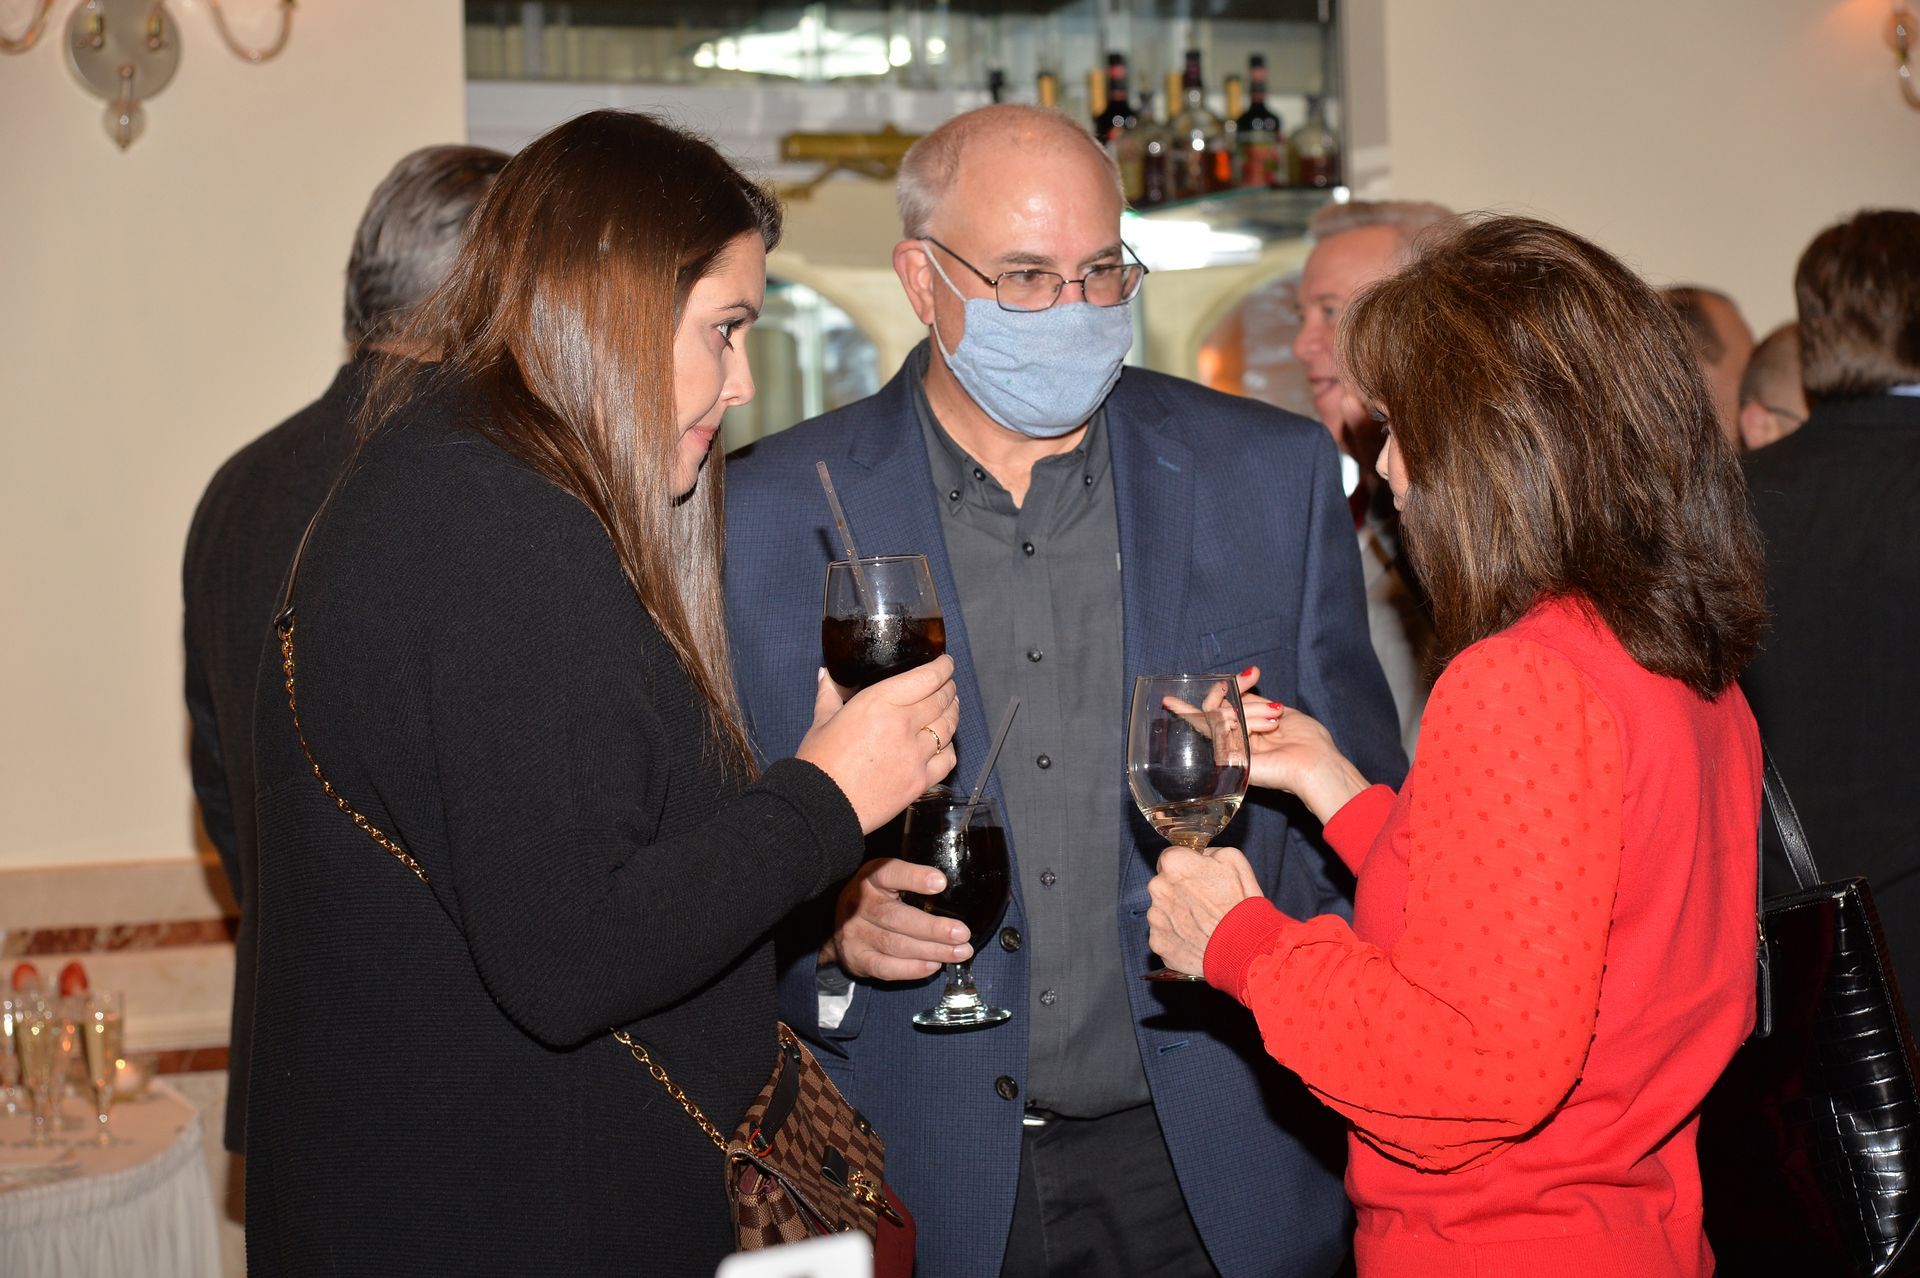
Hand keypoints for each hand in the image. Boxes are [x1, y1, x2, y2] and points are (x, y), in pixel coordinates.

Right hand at [796, 656, 958, 833]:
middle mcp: (904, 724)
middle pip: (942, 699)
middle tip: (948, 685)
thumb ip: (830, 694)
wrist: (821, 807)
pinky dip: (949, 748)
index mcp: (880, 702)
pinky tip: (944, 744)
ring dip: (952, 714)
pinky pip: (948, 759)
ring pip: (948, 727)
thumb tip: (827, 675)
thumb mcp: (821, 721)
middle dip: (949, 688)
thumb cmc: (818, 763)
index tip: (946, 663)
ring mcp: (915, 754)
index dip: (942, 668)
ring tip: (950, 708)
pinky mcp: (920, 781)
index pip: (926, 678)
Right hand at [821, 857, 972, 981]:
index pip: (890, 873)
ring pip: (895, 945)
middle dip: (933, 928)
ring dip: (932, 951)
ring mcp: (856, 934)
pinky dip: (913, 969)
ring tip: (959, 952)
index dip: (914, 877)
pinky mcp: (857, 959)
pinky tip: (934, 965)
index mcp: (871, 878)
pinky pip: (887, 968)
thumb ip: (911, 880)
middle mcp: (858, 905)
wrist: (837, 925)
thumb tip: (951, 889)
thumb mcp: (887, 880)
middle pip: (896, 917)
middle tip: (962, 933)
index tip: (941, 883)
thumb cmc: (875, 899)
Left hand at [1146, 846, 1262, 977]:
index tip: (1196, 878)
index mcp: (1174, 864)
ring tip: (1202, 924)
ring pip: (1162, 911)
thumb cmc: (1240, 904)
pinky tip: (1196, 938)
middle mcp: (1158, 888)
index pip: (1169, 858)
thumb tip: (1199, 856)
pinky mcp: (1157, 942)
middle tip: (1202, 903)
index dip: (1185, 867)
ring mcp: (1155, 918)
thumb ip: (1207, 852)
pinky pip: (1164, 935)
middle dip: (1178, 891)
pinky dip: (1176, 937)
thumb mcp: (1233, 860)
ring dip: (1176, 915)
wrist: (1244, 947)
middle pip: (1163, 885)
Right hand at [1235, 673, 1370, 823]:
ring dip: (1251, 710)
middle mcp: (1234, 740)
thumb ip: (1254, 703)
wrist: (1315, 764)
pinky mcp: (1226, 758)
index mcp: (1245, 731)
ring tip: (1274, 719)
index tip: (1253, 673)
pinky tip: (1269, 726)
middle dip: (1235, 688)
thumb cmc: (1307, 741)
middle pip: (1216, 706)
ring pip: (1220, 715)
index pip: (1224, 703)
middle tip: (1254, 679)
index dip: (1233, 685)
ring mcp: (1228, 749)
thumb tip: (1236, 688)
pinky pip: (1223, 729)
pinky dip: (1248, 720)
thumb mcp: (1279, 712)